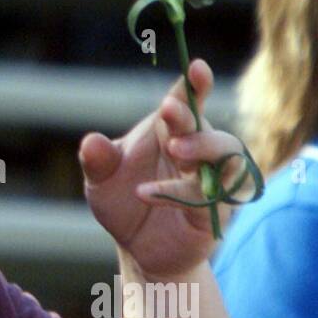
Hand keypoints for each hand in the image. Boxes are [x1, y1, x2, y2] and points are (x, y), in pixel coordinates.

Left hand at [80, 58, 247, 278]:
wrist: (138, 250)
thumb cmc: (122, 202)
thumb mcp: (101, 181)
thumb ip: (97, 161)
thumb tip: (90, 142)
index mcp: (169, 131)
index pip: (186, 101)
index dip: (195, 84)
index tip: (197, 67)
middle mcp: (196, 149)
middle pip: (205, 124)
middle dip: (189, 115)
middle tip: (168, 109)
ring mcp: (211, 179)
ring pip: (227, 154)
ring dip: (202, 147)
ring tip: (174, 149)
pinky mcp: (217, 209)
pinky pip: (209, 196)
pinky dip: (180, 192)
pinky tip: (146, 194)